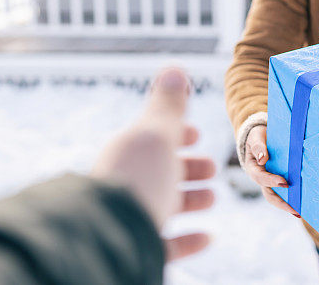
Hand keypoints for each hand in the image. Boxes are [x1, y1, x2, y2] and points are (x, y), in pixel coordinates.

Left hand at [91, 68, 215, 260]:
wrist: (108, 238)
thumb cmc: (136, 181)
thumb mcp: (156, 134)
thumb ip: (168, 106)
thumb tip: (174, 69)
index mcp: (127, 153)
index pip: (151, 137)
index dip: (176, 132)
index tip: (197, 133)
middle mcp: (125, 185)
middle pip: (159, 171)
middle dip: (187, 166)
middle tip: (211, 168)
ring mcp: (130, 218)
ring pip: (163, 205)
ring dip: (191, 199)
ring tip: (211, 197)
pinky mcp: (137, 249)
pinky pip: (166, 244)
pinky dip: (189, 239)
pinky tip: (208, 236)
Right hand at [244, 125, 299, 217]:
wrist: (261, 137)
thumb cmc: (258, 137)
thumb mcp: (255, 138)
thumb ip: (258, 147)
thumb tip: (262, 159)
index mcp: (253, 169)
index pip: (261, 178)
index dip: (271, 181)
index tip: (284, 182)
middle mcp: (261, 178)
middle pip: (270, 195)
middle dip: (282, 204)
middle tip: (295, 210)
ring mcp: (270, 181)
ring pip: (278, 197)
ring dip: (289, 205)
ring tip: (301, 212)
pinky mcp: (279, 181)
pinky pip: (285, 192)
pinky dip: (293, 198)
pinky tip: (304, 202)